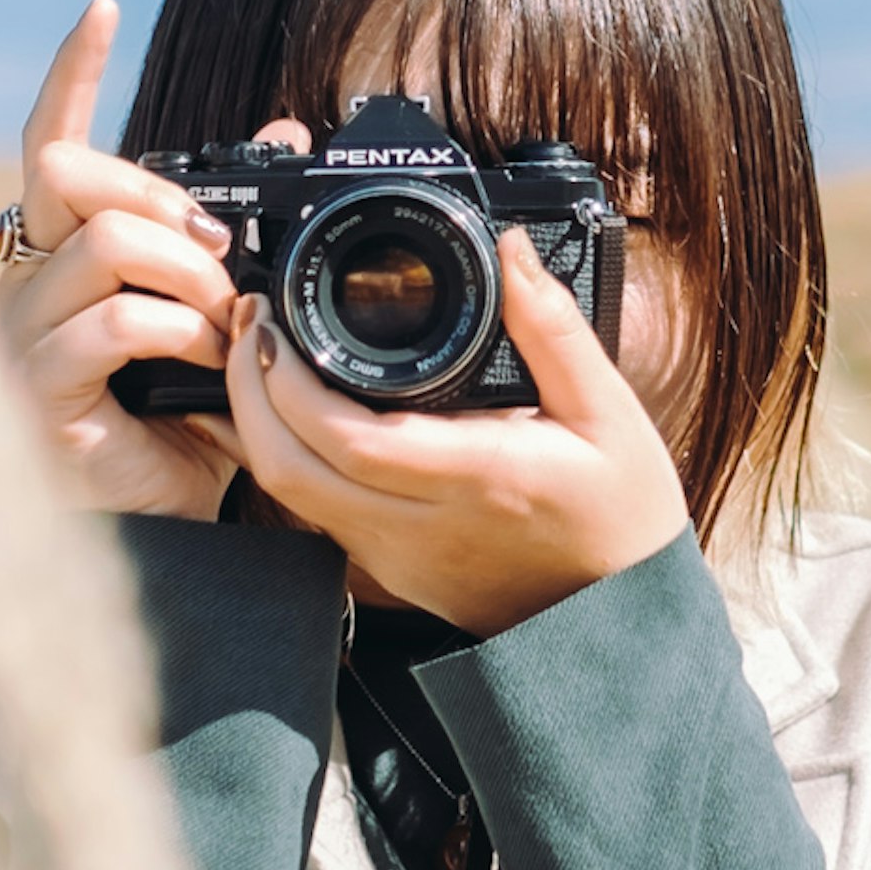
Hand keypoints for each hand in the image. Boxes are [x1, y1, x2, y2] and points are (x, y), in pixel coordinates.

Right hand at [0, 0, 246, 520]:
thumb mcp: (224, 307)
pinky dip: (183, 331)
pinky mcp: (38, 388)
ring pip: (106, 244)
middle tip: (222, 248)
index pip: (50, 141)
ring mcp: (23, 334)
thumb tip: (289, 134)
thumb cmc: (187, 416)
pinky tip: (210, 360)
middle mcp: (26, 281)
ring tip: (228, 321)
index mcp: (62, 252)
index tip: (100, 8)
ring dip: (190, 274)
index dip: (70, 72)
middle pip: (67, 172)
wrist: (175, 523)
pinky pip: (118, 321)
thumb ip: (241, 227)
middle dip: (160, 194)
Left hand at [220, 228, 691, 633]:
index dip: (287, 381)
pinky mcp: (391, 574)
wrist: (622, 618)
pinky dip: (288, 459)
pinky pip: (315, 514)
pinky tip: (292, 416)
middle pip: (290, 472)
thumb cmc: (622, 515)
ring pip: (291, 500)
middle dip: (248, 393)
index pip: (347, 439)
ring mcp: (398, 560)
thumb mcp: (609, 412)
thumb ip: (552, 327)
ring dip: (259, 426)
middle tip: (250, 325)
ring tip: (261, 357)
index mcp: (476, 479)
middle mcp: (422, 529)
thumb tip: (511, 251)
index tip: (275, 320)